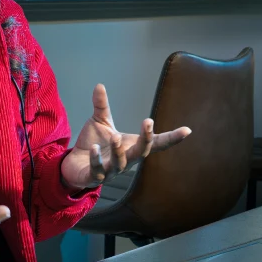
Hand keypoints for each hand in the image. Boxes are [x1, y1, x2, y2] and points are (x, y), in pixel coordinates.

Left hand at [60, 84, 191, 191]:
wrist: (74, 165)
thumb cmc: (93, 144)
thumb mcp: (100, 122)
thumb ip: (102, 106)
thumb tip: (99, 85)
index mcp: (131, 146)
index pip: (155, 143)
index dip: (172, 138)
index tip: (187, 130)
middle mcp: (125, 160)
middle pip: (141, 153)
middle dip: (146, 140)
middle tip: (147, 123)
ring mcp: (111, 170)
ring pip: (120, 163)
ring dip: (119, 150)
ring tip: (115, 136)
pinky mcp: (95, 177)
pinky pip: (98, 170)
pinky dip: (98, 159)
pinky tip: (95, 148)